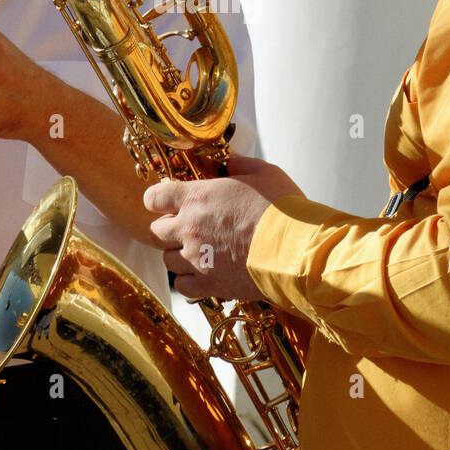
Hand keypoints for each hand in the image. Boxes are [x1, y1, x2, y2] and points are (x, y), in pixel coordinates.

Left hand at [147, 156, 302, 299]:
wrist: (295, 250)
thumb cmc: (282, 208)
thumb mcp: (264, 172)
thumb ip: (241, 165)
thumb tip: (230, 163)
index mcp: (196, 198)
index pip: (154, 198)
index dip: (158, 199)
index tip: (167, 201)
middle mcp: (189, 229)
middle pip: (156, 231)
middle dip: (168, 228)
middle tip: (187, 225)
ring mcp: (196, 259)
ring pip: (168, 260)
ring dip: (179, 254)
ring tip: (199, 251)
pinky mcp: (209, 285)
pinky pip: (183, 286)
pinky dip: (189, 280)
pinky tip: (205, 272)